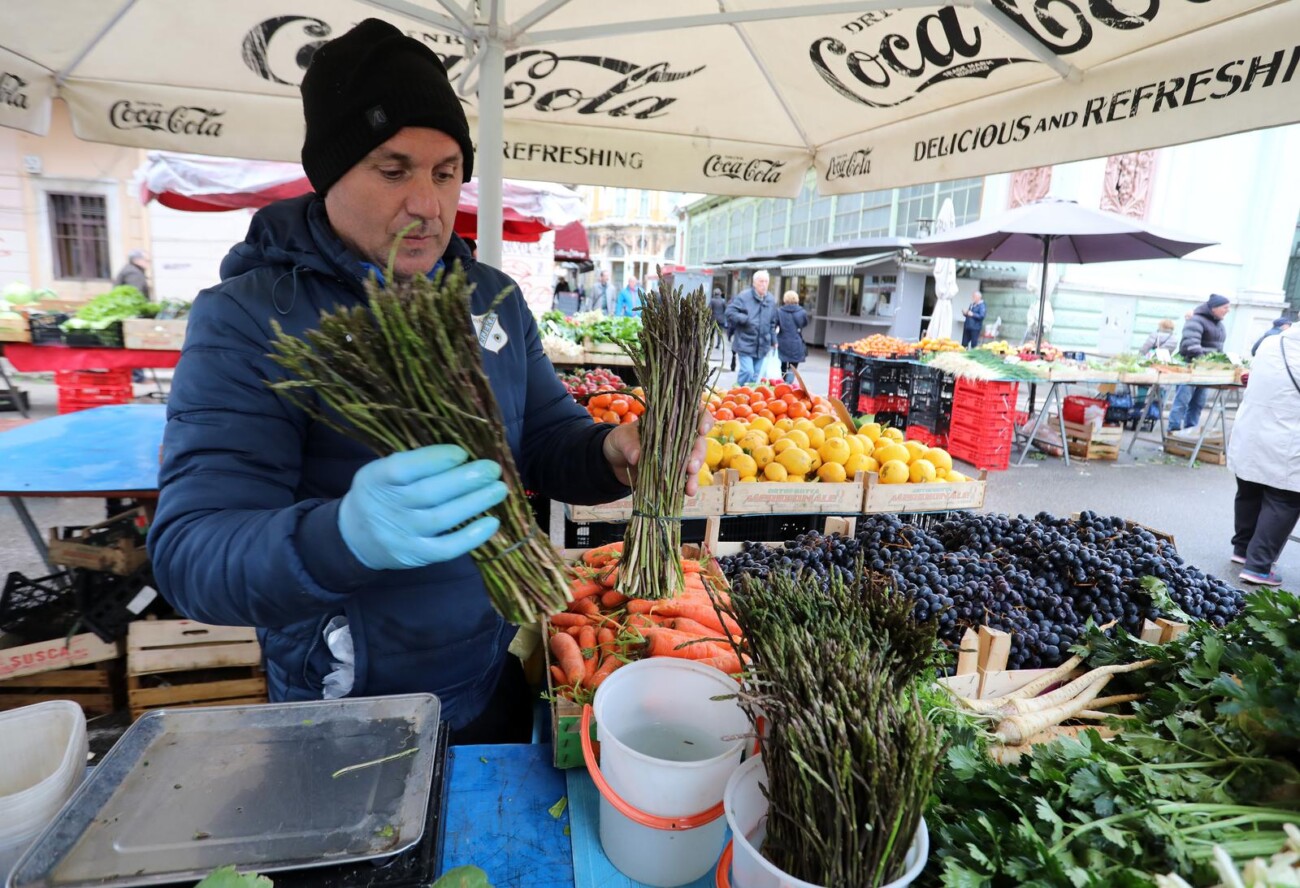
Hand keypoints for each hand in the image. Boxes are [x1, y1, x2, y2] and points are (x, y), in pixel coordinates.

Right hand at [338, 445, 507, 569]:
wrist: (355, 537)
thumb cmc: (380, 494)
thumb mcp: (382, 472)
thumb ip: (413, 464)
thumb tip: (461, 456)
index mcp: (376, 479)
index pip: (404, 468)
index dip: (436, 459)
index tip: (462, 453)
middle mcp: (388, 507)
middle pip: (429, 493)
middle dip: (465, 479)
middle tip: (492, 469)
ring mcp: (401, 534)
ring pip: (442, 519)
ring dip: (475, 503)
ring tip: (499, 490)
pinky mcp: (415, 555)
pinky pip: (446, 548)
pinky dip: (471, 537)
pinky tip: (492, 523)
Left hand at [602, 410, 714, 495]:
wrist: (615, 462)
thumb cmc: (622, 441)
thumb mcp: (622, 438)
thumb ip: (630, 444)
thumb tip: (637, 456)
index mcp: (670, 421)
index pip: (694, 415)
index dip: (703, 420)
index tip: (702, 429)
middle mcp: (679, 437)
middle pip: (698, 442)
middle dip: (698, 454)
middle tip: (691, 467)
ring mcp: (678, 457)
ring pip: (695, 462)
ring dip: (695, 475)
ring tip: (690, 488)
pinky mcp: (674, 473)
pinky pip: (685, 479)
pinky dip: (687, 486)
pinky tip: (687, 493)